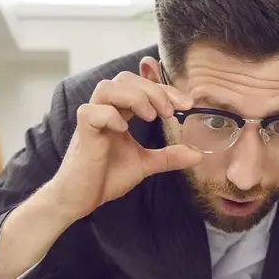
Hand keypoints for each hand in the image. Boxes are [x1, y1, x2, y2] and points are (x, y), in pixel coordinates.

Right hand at [49, 70, 201, 221]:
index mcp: (119, 112)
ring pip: (108, 88)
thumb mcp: (145, 164)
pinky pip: (92, 112)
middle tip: (171, 111)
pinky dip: (110, 116)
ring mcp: (92, 119)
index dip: (165, 90)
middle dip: (153, 90)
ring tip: (151, 116)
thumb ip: (169, 156)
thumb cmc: (106, 177)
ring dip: (134, 97)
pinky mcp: (82, 132)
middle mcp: (104, 110)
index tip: (186, 104)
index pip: (142, 87)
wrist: (81, 199)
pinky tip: (124, 129)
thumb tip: (197, 154)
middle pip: (125, 80)